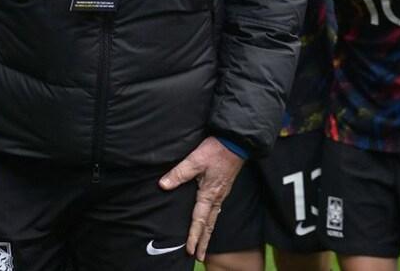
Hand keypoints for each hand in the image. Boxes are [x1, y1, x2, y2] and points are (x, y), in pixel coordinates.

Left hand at [157, 136, 244, 260]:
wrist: (236, 142)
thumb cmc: (216, 151)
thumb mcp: (195, 160)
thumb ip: (179, 173)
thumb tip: (163, 185)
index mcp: (209, 194)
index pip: (199, 220)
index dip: (194, 236)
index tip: (190, 251)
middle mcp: (216, 198)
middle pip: (209, 225)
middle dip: (203, 242)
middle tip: (199, 257)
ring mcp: (222, 194)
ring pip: (214, 218)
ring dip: (207, 233)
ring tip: (203, 244)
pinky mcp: (224, 188)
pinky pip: (217, 210)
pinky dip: (212, 221)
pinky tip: (209, 220)